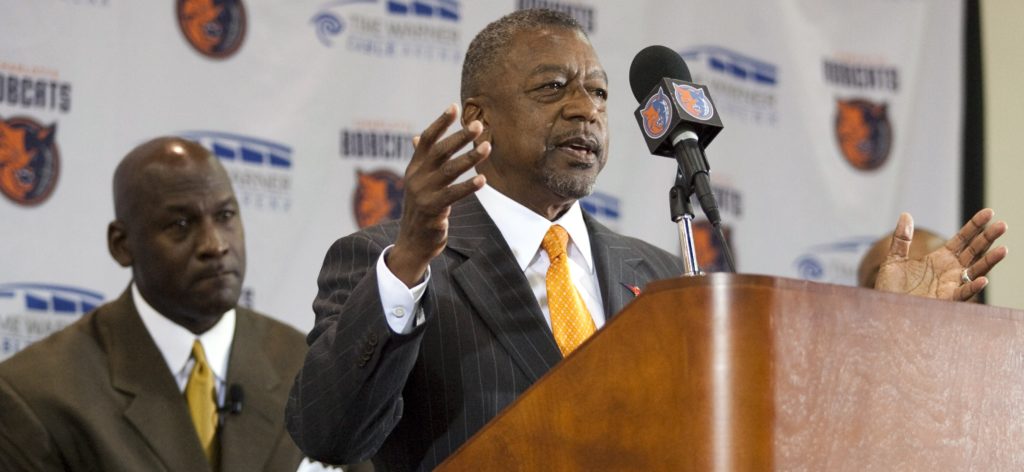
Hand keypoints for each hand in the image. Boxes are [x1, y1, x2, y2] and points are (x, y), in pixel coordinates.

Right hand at [386, 104, 490, 286]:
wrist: (412, 242)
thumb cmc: (421, 209)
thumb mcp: (418, 183)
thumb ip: (422, 161)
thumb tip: (418, 137)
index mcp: (414, 168)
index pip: (427, 140)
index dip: (440, 122)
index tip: (454, 107)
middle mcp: (416, 177)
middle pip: (440, 151)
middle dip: (460, 137)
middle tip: (479, 125)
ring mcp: (423, 193)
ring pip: (450, 170)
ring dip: (470, 158)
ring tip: (487, 147)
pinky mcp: (432, 210)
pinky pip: (453, 195)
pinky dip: (468, 187)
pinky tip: (483, 180)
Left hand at [875, 209, 1007, 300]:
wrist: (884, 308)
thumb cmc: (890, 288)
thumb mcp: (894, 259)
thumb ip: (901, 239)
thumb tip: (905, 215)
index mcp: (940, 258)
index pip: (963, 239)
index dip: (975, 226)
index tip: (988, 212)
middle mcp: (950, 271)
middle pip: (974, 251)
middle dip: (988, 238)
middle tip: (1002, 225)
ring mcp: (950, 285)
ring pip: (975, 271)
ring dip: (989, 261)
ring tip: (1003, 249)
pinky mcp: (945, 300)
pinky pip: (963, 294)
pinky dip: (973, 287)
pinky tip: (983, 280)